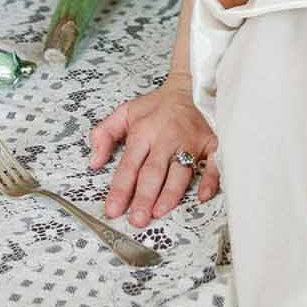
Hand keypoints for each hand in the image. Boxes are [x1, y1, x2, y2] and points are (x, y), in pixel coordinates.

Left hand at [88, 75, 219, 227]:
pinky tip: (203, 195)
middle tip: (137, 219)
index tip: (113, 209)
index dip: (120, 188)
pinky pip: (213, 163)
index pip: (129, 164)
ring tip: (159, 211)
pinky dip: (210, 179)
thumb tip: (93, 162)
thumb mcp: (125, 112)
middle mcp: (166, 138)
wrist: (189, 86)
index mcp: (144, 131)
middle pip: (154, 171)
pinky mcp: (210, 143)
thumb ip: (104, 134)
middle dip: (144, 196)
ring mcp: (190, 141)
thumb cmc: (157, 106)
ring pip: (180, 171)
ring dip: (170, 193)